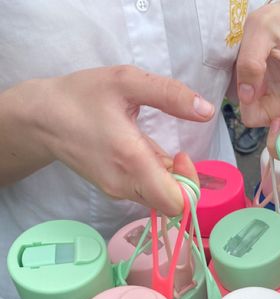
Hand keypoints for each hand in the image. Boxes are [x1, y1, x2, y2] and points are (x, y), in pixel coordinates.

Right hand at [0, 65, 215, 214]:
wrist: (42, 117)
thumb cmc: (82, 96)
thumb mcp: (127, 82)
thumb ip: (169, 95)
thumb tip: (206, 110)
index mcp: (131, 162)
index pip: (175, 203)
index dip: (189, 183)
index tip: (182, 154)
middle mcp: (124, 186)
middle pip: (170, 204)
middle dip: (182, 181)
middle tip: (173, 152)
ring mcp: (117, 191)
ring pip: (157, 198)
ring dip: (166, 178)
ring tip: (148, 145)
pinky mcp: (112, 190)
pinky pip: (144, 191)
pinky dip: (151, 176)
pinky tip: (138, 151)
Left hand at [236, 2, 279, 160]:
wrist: (265, 25)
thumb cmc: (275, 26)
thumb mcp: (264, 31)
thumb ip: (253, 60)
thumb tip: (248, 94)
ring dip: (276, 144)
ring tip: (272, 123)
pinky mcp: (263, 109)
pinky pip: (256, 125)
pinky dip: (252, 119)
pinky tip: (251, 99)